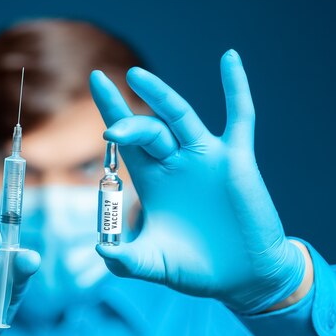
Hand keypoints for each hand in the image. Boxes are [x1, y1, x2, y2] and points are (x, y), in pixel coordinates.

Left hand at [90, 50, 306, 314]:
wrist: (240, 276)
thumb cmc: (194, 267)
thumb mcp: (153, 263)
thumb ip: (126, 259)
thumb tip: (101, 249)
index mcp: (152, 179)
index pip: (126, 139)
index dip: (111, 111)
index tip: (95, 82)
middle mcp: (175, 162)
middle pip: (147, 129)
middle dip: (128, 125)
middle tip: (111, 130)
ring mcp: (206, 158)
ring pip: (180, 117)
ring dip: (160, 96)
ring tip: (137, 76)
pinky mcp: (237, 161)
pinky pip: (240, 118)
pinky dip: (236, 89)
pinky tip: (230, 58)